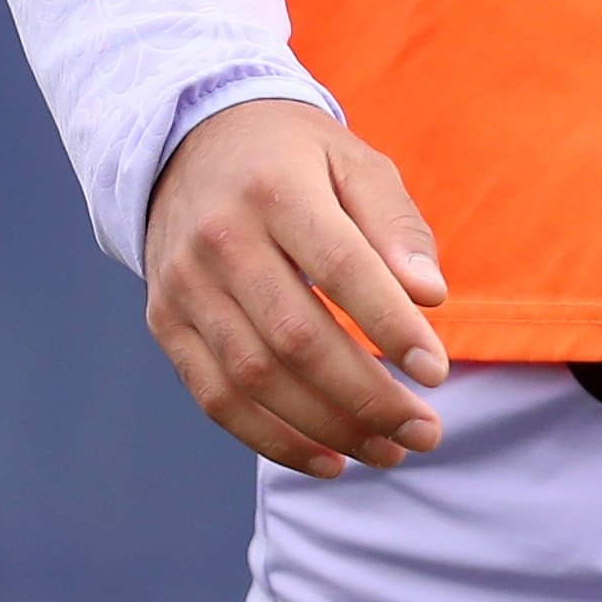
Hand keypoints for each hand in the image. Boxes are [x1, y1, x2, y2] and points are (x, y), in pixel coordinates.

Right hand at [142, 99, 453, 477]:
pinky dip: (273, 440)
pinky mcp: (164, 321)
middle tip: (426, 432)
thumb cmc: (294, 158)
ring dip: (328, 428)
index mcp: (277, 188)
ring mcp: (185, 284)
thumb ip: (395, 226)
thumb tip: (429, 297)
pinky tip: (328, 459)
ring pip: (255, 378)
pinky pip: (216, 398)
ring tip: (389, 451)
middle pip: (297, 337)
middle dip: (368, 396)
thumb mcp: (354, 163)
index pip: (341, 268)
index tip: (436, 371)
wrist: (189, 142)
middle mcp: (221, 237)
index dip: (390, 326)